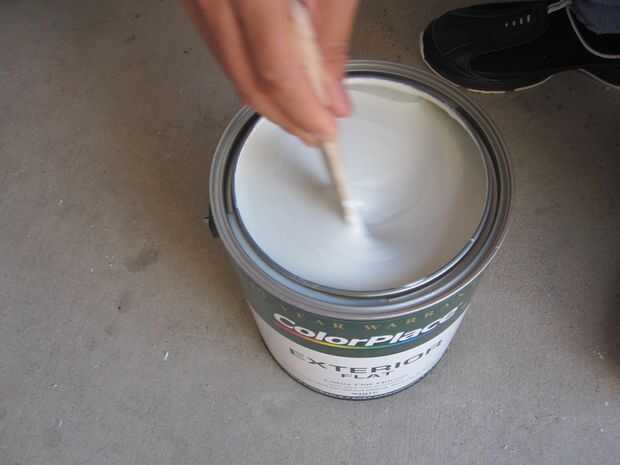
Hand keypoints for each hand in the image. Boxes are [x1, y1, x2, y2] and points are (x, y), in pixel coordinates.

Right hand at [183, 0, 357, 144]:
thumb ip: (331, 36)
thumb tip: (333, 96)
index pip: (275, 71)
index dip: (302, 111)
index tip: (324, 131)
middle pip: (248, 82)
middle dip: (286, 117)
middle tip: (316, 133)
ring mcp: (197, 0)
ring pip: (232, 71)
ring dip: (270, 100)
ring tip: (304, 110)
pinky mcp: (195, 1)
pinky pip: (222, 49)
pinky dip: (252, 73)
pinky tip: (278, 80)